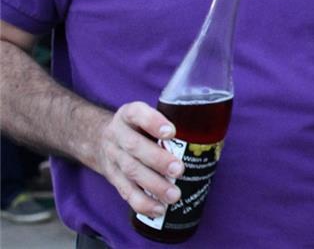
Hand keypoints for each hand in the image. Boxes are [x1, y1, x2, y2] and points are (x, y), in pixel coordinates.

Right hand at [94, 101, 183, 216]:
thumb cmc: (136, 126)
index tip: (171, 131)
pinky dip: (143, 203)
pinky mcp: (113, 178)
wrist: (98, 139)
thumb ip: (168, 119)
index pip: (137, 113)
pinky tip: (159, 209)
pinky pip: (126, 192)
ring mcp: (113, 157)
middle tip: (179, 170)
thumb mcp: (145, 114)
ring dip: (154, 185)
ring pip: (131, 171)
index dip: (153, 122)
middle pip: (134, 147)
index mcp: (128, 114)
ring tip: (174, 195)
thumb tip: (206, 132)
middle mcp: (117, 135)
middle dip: (158, 160)